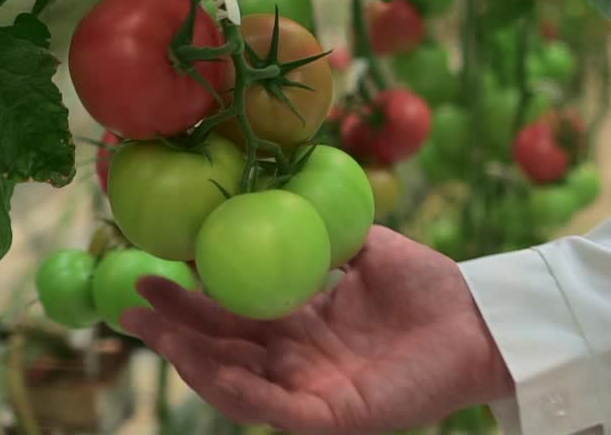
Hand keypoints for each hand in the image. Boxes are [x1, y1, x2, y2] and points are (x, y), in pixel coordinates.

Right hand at [121, 226, 513, 434]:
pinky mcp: (334, 419)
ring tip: (153, 328)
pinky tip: (204, 363)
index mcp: (304, 324)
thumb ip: (320, 235)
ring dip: (191, 358)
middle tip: (129, 302)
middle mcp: (300, 361)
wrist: (481, 320)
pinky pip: (273, 408)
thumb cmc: (431, 288)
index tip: (151, 268)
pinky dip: (236, 389)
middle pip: (223, 349)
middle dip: (173, 330)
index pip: (234, 314)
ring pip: (237, 382)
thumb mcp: (366, 250)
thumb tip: (271, 197)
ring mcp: (314, 392)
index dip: (191, 297)